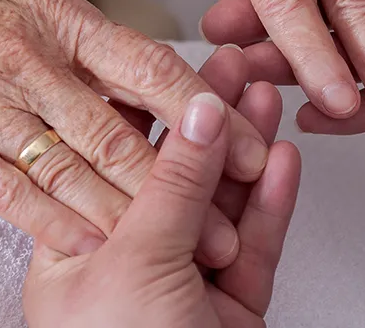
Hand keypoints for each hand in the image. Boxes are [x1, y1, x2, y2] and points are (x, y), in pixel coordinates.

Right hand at [0, 0, 268, 263]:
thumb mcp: (50, 4)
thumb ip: (104, 48)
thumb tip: (166, 86)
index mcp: (65, 20)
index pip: (153, 69)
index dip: (207, 116)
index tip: (250, 146)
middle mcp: (31, 61)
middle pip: (118, 131)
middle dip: (180, 184)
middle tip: (228, 225)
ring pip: (67, 167)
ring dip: (127, 216)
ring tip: (180, 252)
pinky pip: (1, 187)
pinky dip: (48, 220)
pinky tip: (89, 245)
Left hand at [24, 84, 299, 327]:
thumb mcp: (137, 261)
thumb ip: (173, 184)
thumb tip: (200, 112)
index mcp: (82, 242)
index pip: (115, 152)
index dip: (149, 102)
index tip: (175, 61)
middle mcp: (131, 253)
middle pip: (178, 168)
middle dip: (209, 114)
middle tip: (234, 66)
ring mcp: (184, 277)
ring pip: (222, 199)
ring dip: (246, 146)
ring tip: (264, 96)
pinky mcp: (231, 304)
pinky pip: (254, 242)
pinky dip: (271, 201)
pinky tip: (282, 159)